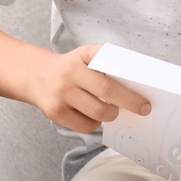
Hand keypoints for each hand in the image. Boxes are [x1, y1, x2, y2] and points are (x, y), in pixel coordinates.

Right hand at [26, 43, 150, 133]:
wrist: (36, 76)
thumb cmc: (71, 68)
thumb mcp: (86, 57)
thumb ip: (107, 65)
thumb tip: (136, 86)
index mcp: (83, 54)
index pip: (105, 56)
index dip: (124, 68)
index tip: (144, 83)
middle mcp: (70, 72)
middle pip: (107, 90)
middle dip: (130, 102)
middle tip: (143, 108)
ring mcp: (61, 93)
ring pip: (98, 112)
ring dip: (111, 114)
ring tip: (112, 111)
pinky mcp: (55, 112)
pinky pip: (85, 125)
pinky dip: (95, 123)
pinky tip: (93, 115)